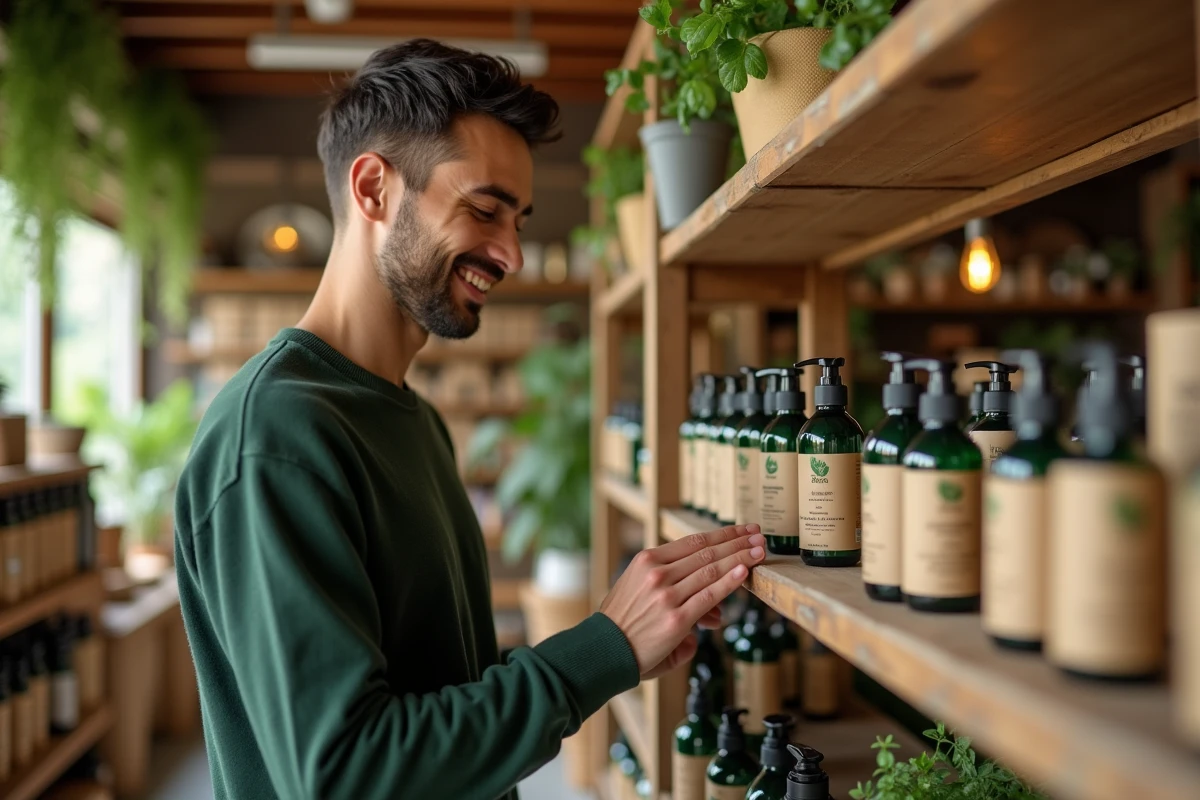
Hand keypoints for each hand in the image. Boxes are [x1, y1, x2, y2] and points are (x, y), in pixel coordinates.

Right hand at [600, 524, 764, 679]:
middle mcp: (657, 573)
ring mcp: (667, 596)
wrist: (604, 650)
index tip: (741, 529)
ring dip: (740, 557)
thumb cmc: (623, 622)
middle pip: (707, 552)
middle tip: (758, 535)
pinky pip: (708, 596)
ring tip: (760, 550)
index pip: (693, 541)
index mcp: (647, 560)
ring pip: (711, 570)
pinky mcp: (677, 620)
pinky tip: (744, 571)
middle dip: (737, 542)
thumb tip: (713, 615)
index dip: (722, 534)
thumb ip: (675, 593)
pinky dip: (728, 582)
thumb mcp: (640, 592)